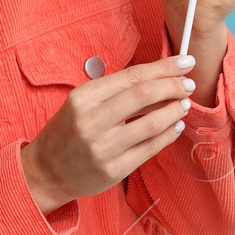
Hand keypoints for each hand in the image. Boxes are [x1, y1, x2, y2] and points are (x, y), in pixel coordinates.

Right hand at [19, 54, 197, 212]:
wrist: (46, 171)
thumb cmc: (68, 131)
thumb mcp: (82, 103)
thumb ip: (115, 92)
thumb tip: (159, 79)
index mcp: (83, 98)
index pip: (131, 76)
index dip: (163, 68)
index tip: (184, 62)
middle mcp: (92, 121)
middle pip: (144, 95)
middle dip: (173, 86)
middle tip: (188, 83)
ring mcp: (104, 148)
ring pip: (152, 123)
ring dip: (174, 110)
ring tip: (185, 103)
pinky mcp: (114, 170)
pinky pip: (150, 148)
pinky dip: (168, 134)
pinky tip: (175, 125)